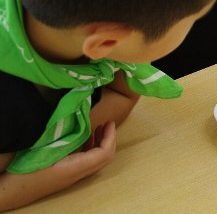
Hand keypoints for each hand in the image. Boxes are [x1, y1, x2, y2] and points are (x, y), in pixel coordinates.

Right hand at [0, 122, 116, 210]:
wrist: (11, 192)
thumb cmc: (26, 168)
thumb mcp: (47, 149)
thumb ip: (66, 137)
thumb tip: (81, 119)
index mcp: (75, 168)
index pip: (104, 153)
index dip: (111, 137)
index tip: (110, 122)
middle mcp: (77, 174)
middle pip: (104, 158)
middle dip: (109, 139)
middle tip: (107, 124)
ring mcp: (72, 177)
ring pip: (96, 160)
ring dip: (100, 143)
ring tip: (97, 129)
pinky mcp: (66, 175)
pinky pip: (86, 162)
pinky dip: (90, 149)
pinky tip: (83, 139)